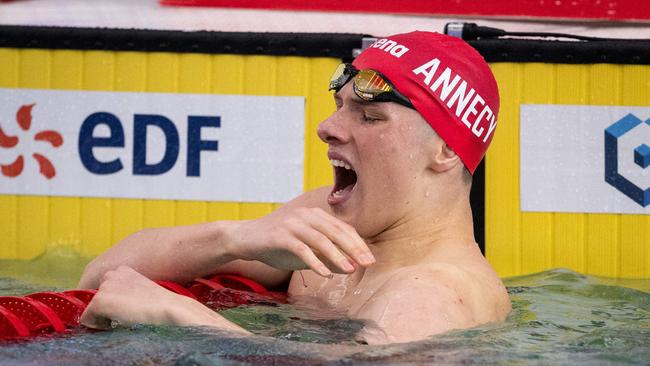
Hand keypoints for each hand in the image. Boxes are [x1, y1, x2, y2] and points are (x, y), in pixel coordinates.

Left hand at [80, 266, 192, 328]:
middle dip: (106, 309)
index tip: (129, 308)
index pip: (105, 290)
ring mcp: (105, 287)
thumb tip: (117, 305)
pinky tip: (120, 321)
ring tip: (126, 316)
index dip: (114, 303)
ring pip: (92, 309)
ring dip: (104, 316)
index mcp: (123, 269)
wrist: (169, 308)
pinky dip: (99, 325)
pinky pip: (87, 319)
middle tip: (127, 313)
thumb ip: (126, 291)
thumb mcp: (141, 290)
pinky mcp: (100, 301)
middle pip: (97, 299)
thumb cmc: (161, 304)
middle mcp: (111, 274)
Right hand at [225, 207, 374, 276]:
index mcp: (315, 215)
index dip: (358, 243)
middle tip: (367, 264)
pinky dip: (314, 262)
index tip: (370, 259)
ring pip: (320, 240)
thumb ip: (326, 256)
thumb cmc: (278, 245)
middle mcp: (306, 215)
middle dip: (354, 248)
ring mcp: (292, 224)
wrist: (245, 239)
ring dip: (337, 256)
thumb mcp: (306, 251)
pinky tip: (325, 274)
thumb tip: (350, 268)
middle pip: (336, 232)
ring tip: (350, 270)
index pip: (343, 228)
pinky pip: (301, 249)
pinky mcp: (280, 235)